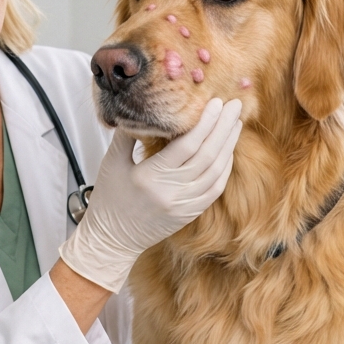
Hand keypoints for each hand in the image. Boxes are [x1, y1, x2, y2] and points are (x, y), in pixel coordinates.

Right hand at [59, 97, 241, 292]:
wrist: (111, 240)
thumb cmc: (108, 200)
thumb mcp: (111, 163)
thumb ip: (128, 135)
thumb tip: (144, 110)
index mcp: (151, 177)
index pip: (187, 145)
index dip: (205, 122)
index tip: (216, 103)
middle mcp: (171, 192)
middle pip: (207, 155)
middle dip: (224, 128)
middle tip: (235, 105)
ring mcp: (183, 206)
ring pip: (216, 173)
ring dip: (228, 146)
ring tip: (235, 124)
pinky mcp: (189, 214)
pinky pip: (214, 190)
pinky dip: (224, 169)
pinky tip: (227, 152)